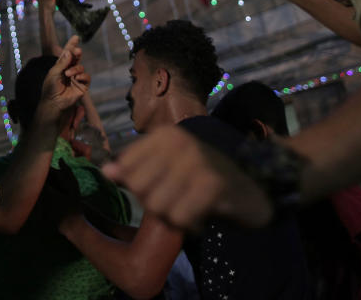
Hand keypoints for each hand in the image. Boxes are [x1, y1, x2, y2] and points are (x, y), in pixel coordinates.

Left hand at [37, 36, 89, 120]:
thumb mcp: (54, 73)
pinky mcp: (82, 85)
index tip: (76, 37)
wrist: (54, 102)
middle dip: (77, 53)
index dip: (71, 45)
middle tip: (77, 51)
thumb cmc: (50, 88)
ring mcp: (76, 77)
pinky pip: (86, 77)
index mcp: (61, 66)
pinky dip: (82, 76)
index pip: (67, 53)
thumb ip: (62, 63)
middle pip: (76, 58)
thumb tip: (69, 51)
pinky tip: (76, 77)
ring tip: (68, 73)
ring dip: (76, 68)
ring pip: (81, 67)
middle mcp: (69, 70)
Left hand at [102, 126, 272, 230]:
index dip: (137, 187)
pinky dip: (189, 225)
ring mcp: (197, 160)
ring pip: (157, 206)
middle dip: (155, 204)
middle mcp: (179, 141)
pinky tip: (202, 216)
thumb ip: (134, 170)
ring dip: (173, 217)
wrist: (254, 190)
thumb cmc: (203, 181)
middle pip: (138, 189)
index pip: (125, 169)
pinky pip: (179, 217)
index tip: (161, 186)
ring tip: (191, 207)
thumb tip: (106, 172)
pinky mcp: (213, 184)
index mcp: (164, 135)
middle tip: (178, 200)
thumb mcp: (166, 171)